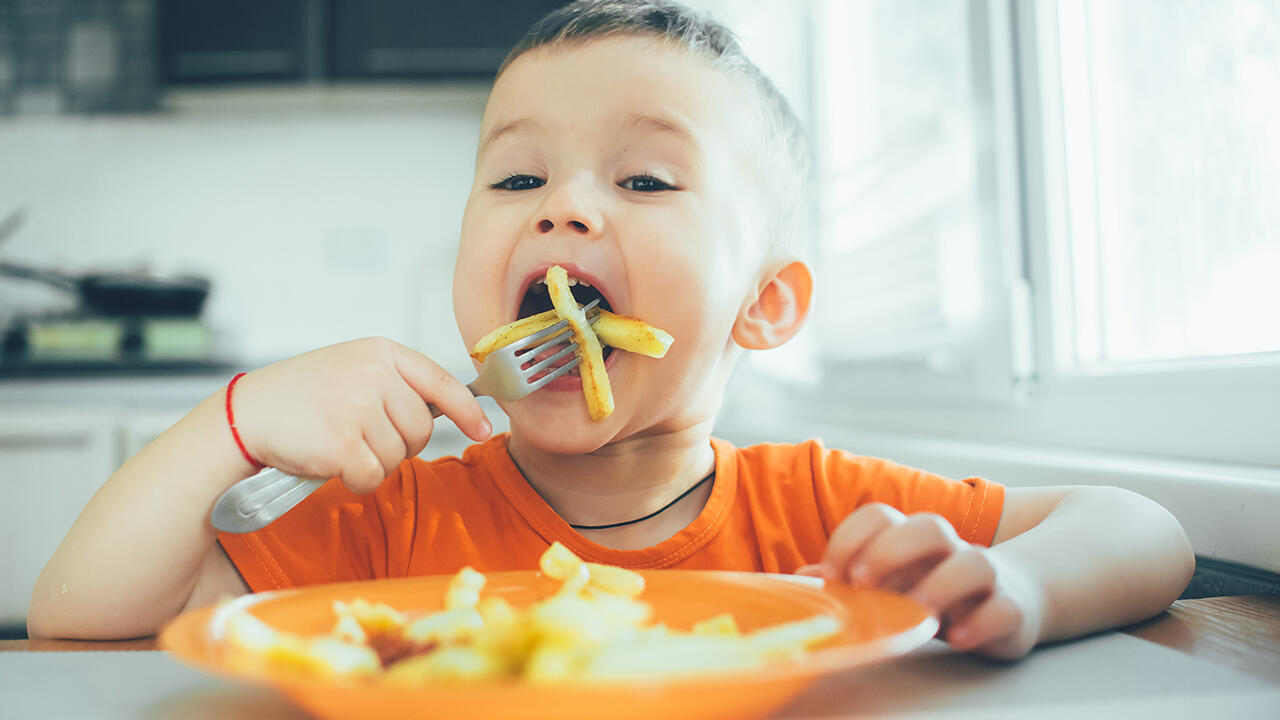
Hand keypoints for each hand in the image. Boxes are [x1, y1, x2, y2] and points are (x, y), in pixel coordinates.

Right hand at [231, 337, 490, 493]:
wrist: (246, 415)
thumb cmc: (300, 396)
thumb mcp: (353, 369)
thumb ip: (395, 382)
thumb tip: (448, 410)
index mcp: (382, 352)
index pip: (442, 381)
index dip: (468, 409)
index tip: (482, 427)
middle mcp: (374, 375)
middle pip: (422, 430)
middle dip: (399, 445)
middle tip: (362, 437)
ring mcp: (358, 407)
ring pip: (398, 457)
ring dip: (373, 463)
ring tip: (339, 443)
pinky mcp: (342, 442)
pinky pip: (373, 476)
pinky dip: (355, 480)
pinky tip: (331, 463)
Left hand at [797, 504, 1043, 658]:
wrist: (1014, 595)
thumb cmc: (934, 587)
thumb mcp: (891, 582)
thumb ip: (850, 577)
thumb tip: (803, 575)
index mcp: (910, 538)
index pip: (879, 516)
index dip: (851, 538)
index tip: (832, 574)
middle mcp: (948, 549)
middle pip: (928, 527)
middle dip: (891, 550)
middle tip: (862, 583)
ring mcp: (985, 576)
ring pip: (973, 562)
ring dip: (940, 585)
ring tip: (915, 610)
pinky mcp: (1012, 609)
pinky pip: (1003, 608)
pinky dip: (982, 622)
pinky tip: (958, 638)